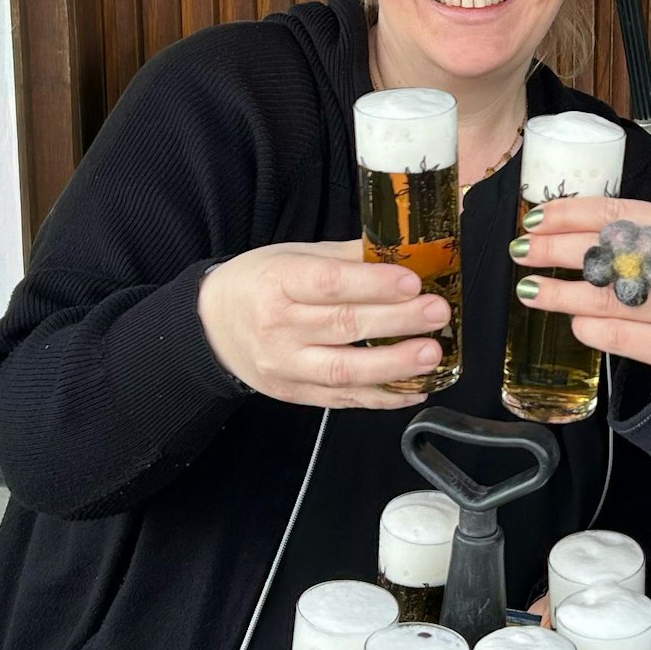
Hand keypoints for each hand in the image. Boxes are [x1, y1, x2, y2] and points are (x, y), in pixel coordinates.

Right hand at [197, 241, 449, 408]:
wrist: (213, 325)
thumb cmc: (261, 283)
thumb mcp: (296, 255)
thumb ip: (349, 257)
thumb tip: (407, 250)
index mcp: (277, 282)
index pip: (328, 284)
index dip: (373, 284)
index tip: (413, 282)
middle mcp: (278, 327)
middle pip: (342, 326)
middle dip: (398, 321)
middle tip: (437, 313)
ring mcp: (285, 366)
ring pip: (343, 370)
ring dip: (394, 365)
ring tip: (431, 355)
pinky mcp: (295, 394)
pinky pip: (343, 399)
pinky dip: (383, 397)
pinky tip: (415, 387)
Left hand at [510, 197, 650, 377]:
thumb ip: (642, 236)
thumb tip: (570, 229)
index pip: (617, 213)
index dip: (570, 214)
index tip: (535, 218)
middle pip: (608, 252)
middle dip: (556, 249)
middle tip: (522, 250)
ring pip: (607, 297)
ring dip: (560, 292)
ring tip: (530, 289)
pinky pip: (621, 335)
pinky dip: (590, 327)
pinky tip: (574, 322)